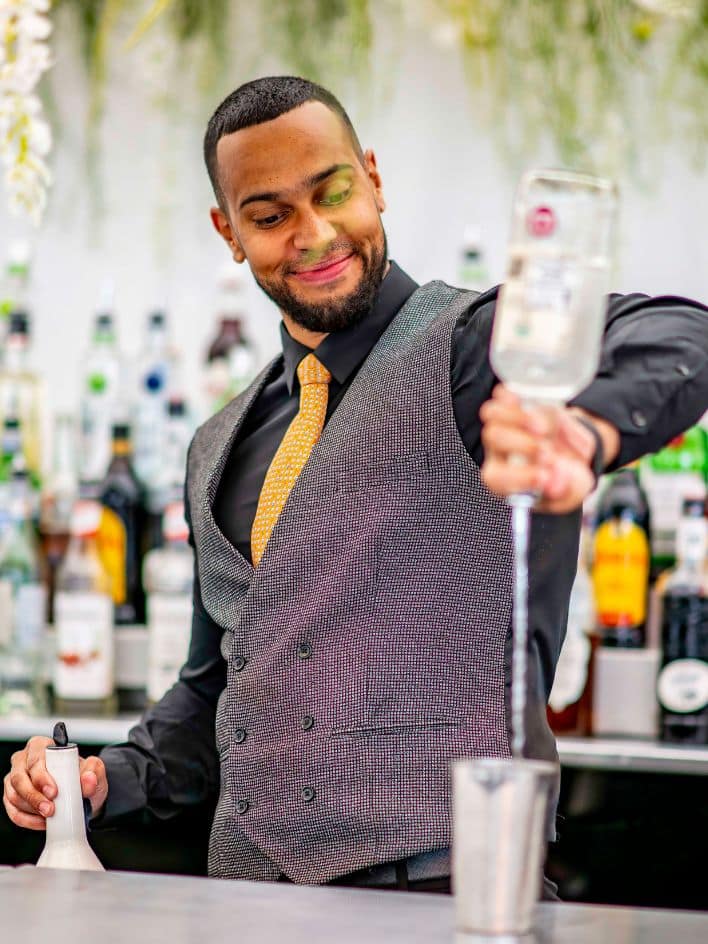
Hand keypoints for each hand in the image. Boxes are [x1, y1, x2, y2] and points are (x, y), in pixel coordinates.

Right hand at [3, 735, 107, 830]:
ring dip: (31, 809)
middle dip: (34, 796)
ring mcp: (15, 780)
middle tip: (50, 809)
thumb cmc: (82, 777)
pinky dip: (27, 820)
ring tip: (50, 816)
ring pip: (13, 796)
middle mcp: (24, 760)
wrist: (82, 796)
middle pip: (19, 778)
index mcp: (41, 746)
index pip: (35, 758)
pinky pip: (13, 812)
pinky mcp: (12, 799)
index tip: (54, 792)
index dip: (41, 776)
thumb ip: (94, 771)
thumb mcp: (94, 771)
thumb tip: (89, 778)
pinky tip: (42, 822)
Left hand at [480, 384, 611, 513]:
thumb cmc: (567, 477)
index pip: (495, 477)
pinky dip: (513, 395)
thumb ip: (567, 490)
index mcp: (506, 479)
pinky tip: (527, 401)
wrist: (575, 453)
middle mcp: (499, 451)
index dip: (518, 476)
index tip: (544, 477)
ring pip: (493, 413)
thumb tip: (555, 482)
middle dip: (522, 444)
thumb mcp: (576, 489)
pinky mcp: (517, 405)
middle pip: (493, 438)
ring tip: (543, 429)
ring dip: (518, 418)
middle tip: (548, 452)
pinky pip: (503, 394)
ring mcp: (506, 425)